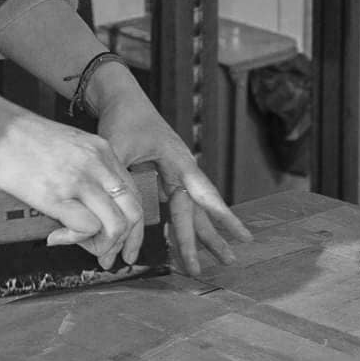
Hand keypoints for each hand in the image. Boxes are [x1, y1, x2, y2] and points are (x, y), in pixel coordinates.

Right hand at [0, 104, 146, 267]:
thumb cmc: (19, 136)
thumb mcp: (67, 143)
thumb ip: (84, 169)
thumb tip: (88, 204)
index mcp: (101, 150)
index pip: (133, 195)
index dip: (132, 226)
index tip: (122, 243)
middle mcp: (96, 164)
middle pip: (132, 213)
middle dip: (124, 242)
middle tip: (107, 256)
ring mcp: (78, 180)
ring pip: (115, 224)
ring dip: (102, 245)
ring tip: (80, 246)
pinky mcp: (56, 195)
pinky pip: (86, 228)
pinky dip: (76, 240)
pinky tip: (57, 237)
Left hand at [87, 69, 252, 275]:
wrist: (120, 99)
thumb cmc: (123, 118)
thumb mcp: (117, 146)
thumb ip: (119, 178)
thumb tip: (116, 213)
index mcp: (178, 159)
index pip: (202, 192)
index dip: (221, 214)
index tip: (242, 233)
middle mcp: (182, 169)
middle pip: (198, 209)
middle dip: (212, 236)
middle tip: (229, 261)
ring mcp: (175, 175)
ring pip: (191, 212)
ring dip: (202, 236)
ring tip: (222, 258)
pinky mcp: (164, 179)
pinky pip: (176, 208)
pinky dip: (180, 227)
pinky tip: (184, 245)